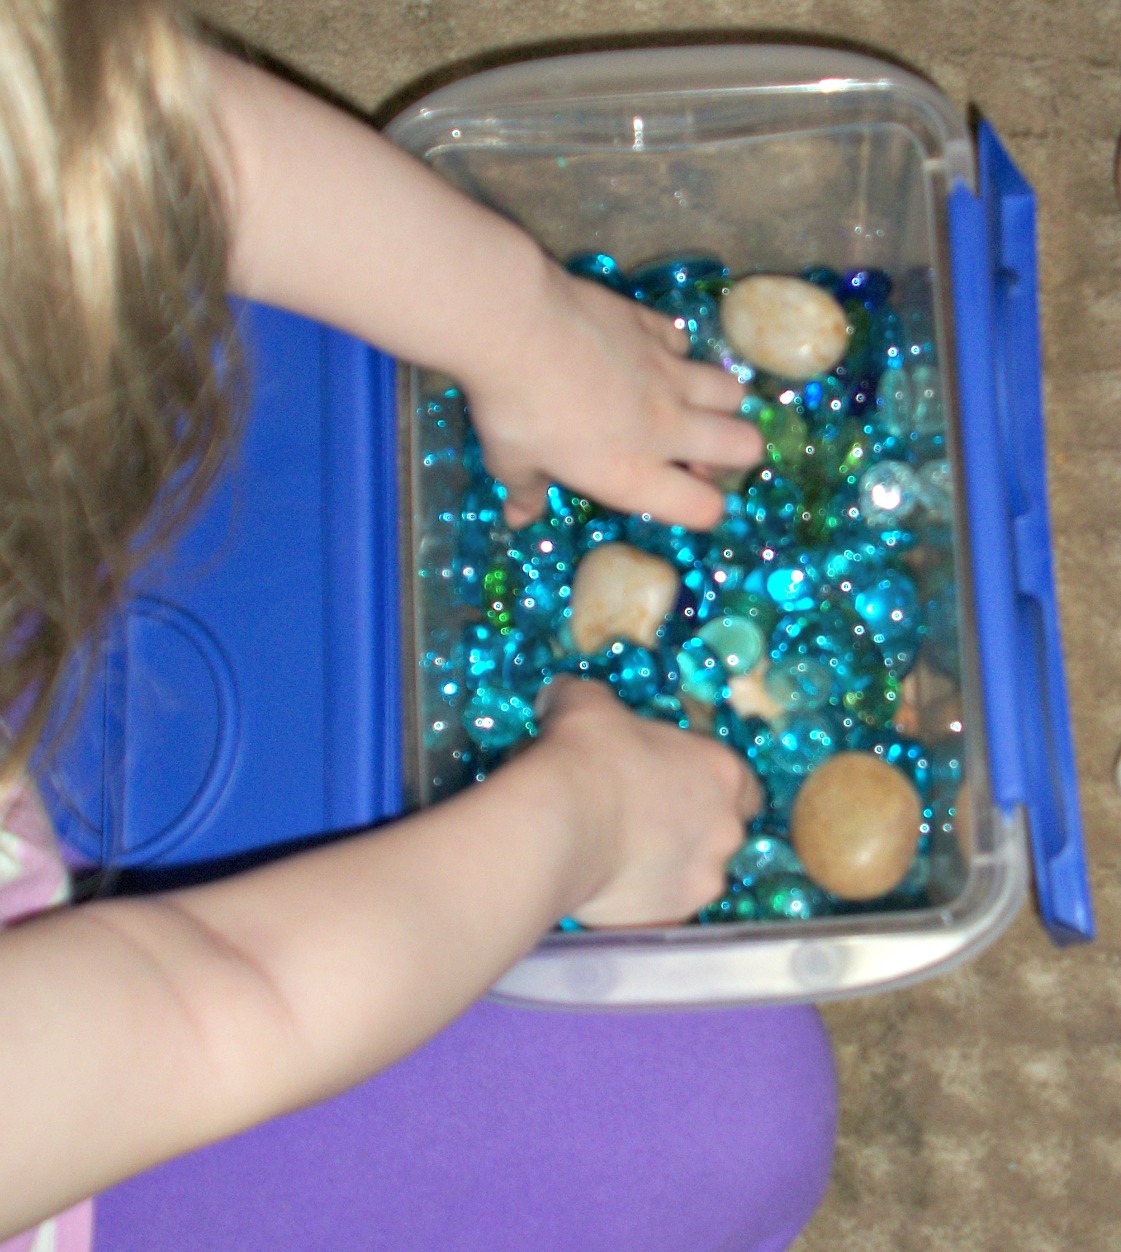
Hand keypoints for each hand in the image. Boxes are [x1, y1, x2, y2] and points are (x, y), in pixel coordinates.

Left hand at [462, 264, 762, 531]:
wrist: (516, 324)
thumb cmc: (512, 408)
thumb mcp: (511, 462)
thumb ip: (526, 492)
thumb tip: (517, 518)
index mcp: (633, 475)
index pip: (703, 508)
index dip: (702, 509)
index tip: (680, 497)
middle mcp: (665, 427)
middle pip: (744, 446)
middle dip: (732, 454)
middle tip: (696, 451)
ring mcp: (667, 373)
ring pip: (731, 391)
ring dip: (716, 402)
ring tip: (685, 403)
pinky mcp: (655, 328)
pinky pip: (685, 343)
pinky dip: (674, 351)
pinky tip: (646, 353)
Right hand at [531, 677, 760, 926]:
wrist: (557, 823)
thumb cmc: (585, 751)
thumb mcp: (586, 702)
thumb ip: (589, 699)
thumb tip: (562, 697)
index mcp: (722, 771)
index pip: (743, 784)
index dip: (709, 783)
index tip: (674, 781)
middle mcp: (726, 828)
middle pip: (719, 831)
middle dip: (686, 826)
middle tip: (636, 816)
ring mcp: (703, 878)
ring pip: (691, 873)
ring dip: (664, 865)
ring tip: (614, 853)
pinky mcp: (669, 917)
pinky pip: (658, 907)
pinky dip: (638, 898)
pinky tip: (603, 883)